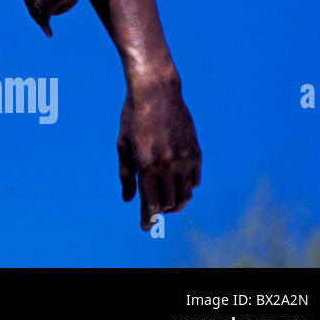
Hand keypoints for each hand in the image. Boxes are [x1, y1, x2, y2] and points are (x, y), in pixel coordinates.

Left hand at [117, 81, 200, 229]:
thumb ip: (126, 175)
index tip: (144, 227)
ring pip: (185, 195)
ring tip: (166, 201)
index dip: (146, 218)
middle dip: (160, 210)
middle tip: (153, 210)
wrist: (157, 92)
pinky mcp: (196, 152)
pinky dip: (186, 187)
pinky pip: (194, 180)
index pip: (150, 202)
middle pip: (168, 202)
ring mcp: (184, 158)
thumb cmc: (133, 117)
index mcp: (147, 163)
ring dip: (175, 202)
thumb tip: (127, 200)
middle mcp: (168, 164)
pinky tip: (177, 185)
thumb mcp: (123, 145)